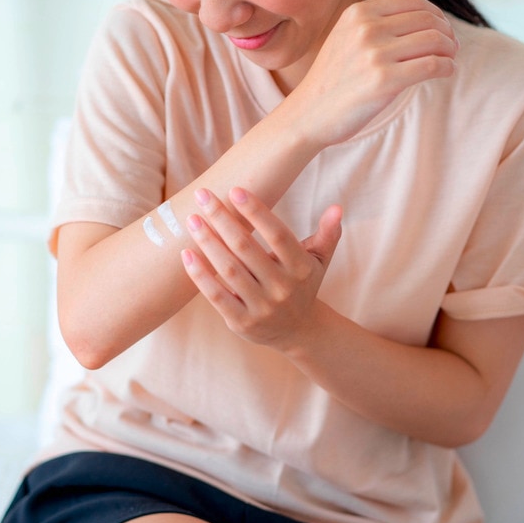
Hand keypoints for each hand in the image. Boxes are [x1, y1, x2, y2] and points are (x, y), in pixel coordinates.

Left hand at [181, 187, 341, 349]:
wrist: (299, 331)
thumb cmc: (304, 284)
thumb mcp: (319, 260)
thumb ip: (327, 233)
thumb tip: (337, 207)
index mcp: (301, 268)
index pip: (278, 235)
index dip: (257, 212)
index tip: (235, 190)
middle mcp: (282, 288)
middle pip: (246, 248)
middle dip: (222, 219)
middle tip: (202, 195)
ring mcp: (262, 307)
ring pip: (229, 269)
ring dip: (207, 242)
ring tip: (191, 220)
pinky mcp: (242, 322)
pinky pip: (217, 296)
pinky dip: (200, 275)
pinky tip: (186, 255)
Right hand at [289, 0, 457, 146]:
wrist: (309, 113)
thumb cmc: (334, 77)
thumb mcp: (350, 36)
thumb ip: (385, 14)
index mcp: (358, 13)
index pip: (414, 3)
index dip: (437, 15)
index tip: (442, 30)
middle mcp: (366, 29)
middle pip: (428, 20)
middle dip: (447, 32)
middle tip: (452, 47)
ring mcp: (375, 55)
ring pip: (434, 41)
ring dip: (450, 50)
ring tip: (449, 59)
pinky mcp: (384, 81)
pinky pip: (431, 65)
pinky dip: (446, 67)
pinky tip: (446, 71)